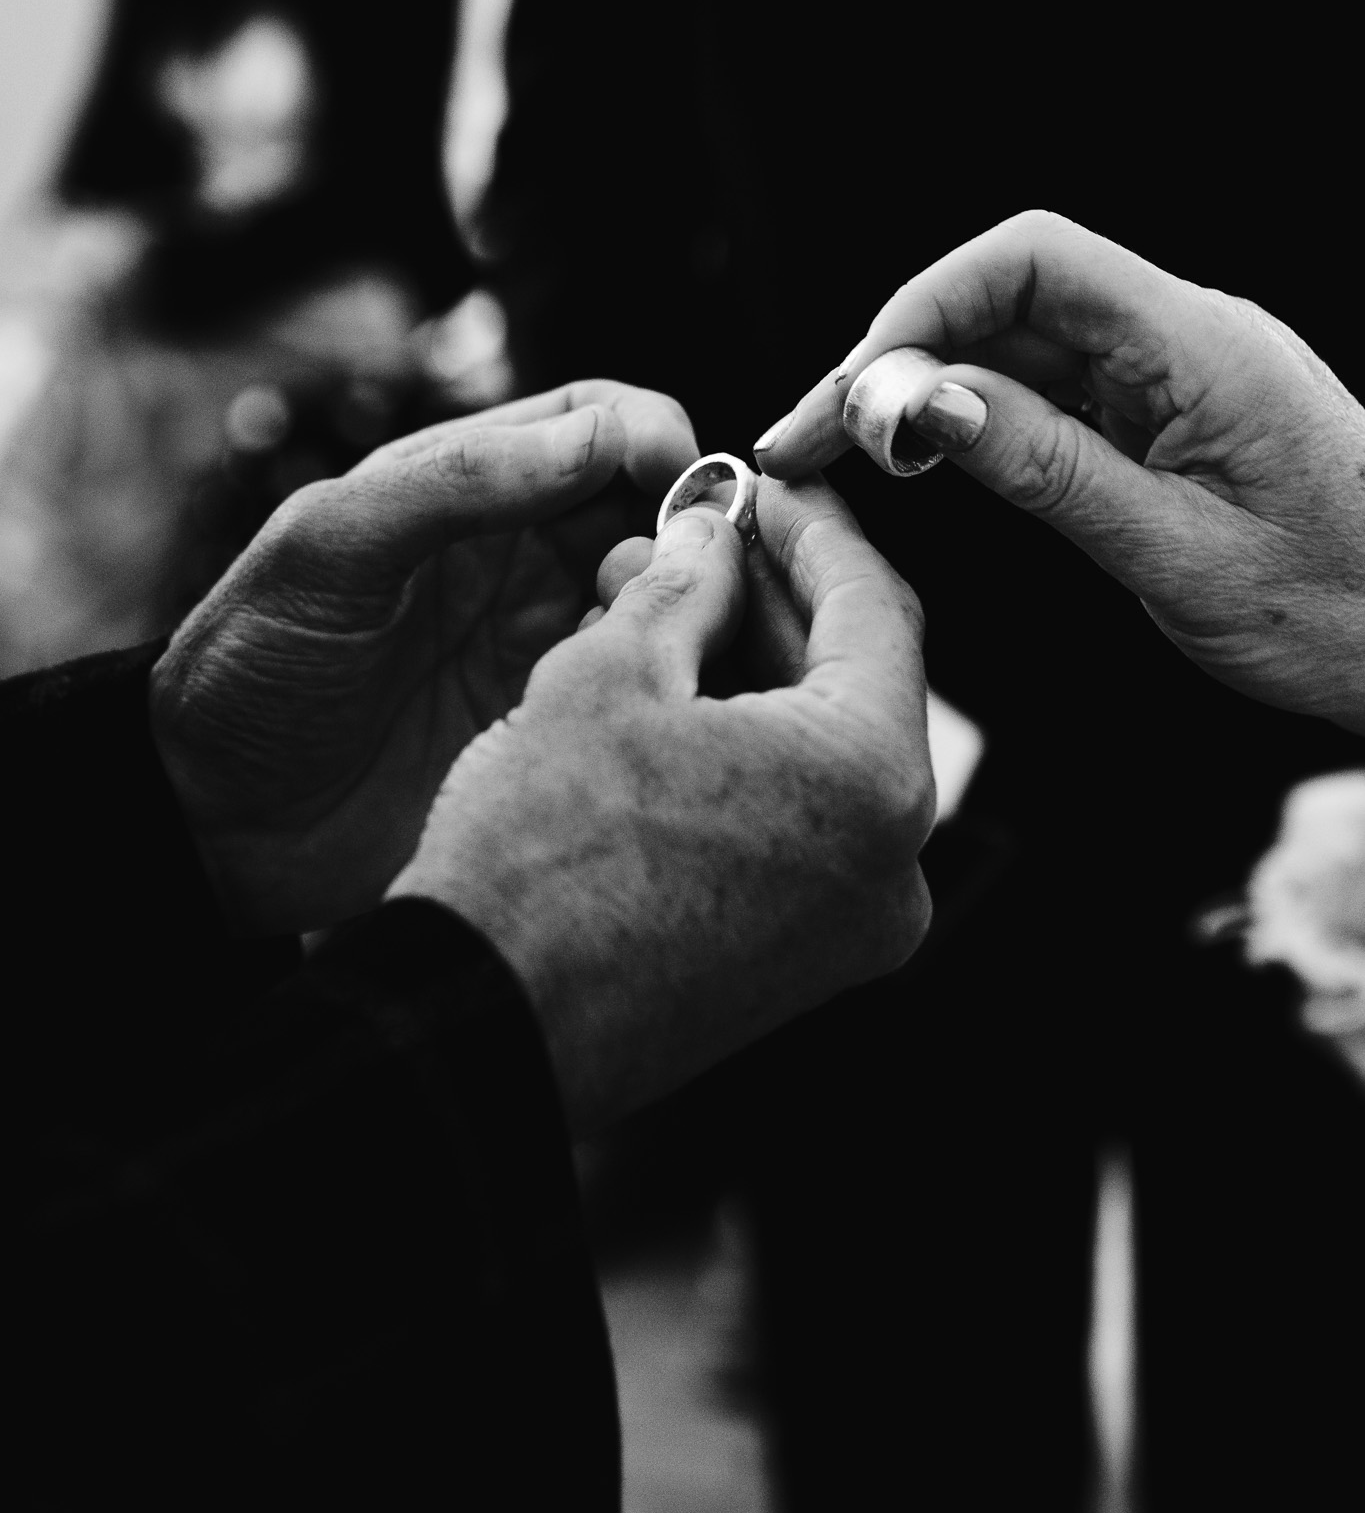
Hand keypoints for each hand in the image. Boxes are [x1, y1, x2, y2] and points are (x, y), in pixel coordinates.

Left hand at [150, 381, 698, 933]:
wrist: (216, 821)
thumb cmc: (251, 663)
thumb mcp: (331, 546)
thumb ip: (459, 480)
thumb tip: (603, 434)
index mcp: (467, 487)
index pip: (596, 422)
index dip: (651, 433)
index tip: (680, 475)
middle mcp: (520, 555)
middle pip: (649, 508)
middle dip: (690, 525)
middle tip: (690, 572)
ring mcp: (542, 642)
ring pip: (661, 596)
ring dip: (685, 605)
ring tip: (664, 641)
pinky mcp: (556, 724)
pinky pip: (641, 683)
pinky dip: (667, 678)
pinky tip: (652, 700)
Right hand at [388, 478, 934, 1135]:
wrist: (479, 1025)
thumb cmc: (537, 852)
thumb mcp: (606, 672)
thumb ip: (684, 584)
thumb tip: (712, 536)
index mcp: (871, 778)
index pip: (874, 607)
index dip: (814, 529)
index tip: (765, 487)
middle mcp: (893, 863)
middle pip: (861, 683)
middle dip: (785, 601)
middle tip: (717, 538)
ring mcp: (854, 927)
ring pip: (830, 756)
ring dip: (766, 676)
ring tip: (680, 610)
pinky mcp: (806, 965)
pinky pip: (806, 826)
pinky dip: (758, 756)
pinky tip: (683, 706)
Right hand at [754, 210, 1364, 731]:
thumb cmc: (1345, 609)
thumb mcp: (1181, 556)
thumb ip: (1049, 470)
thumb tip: (927, 400)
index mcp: (1201, 345)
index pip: (1032, 262)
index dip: (925, 304)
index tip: (857, 390)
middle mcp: (1184, 340)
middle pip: (1006, 302)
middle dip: (896, 359)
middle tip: (808, 439)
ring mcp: (1173, 377)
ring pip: (1015, 350)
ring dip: (923, 394)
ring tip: (837, 456)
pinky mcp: (1165, 418)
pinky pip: (1050, 397)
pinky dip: (975, 424)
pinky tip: (921, 461)